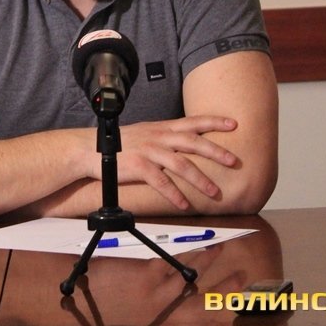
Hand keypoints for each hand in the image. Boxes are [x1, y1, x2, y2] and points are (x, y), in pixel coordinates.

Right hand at [97, 115, 238, 209]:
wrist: (91, 148)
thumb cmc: (119, 143)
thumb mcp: (146, 132)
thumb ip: (165, 136)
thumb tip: (185, 142)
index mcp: (162, 128)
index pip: (192, 121)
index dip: (214, 121)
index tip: (233, 123)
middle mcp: (158, 137)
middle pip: (193, 142)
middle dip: (216, 151)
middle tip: (234, 161)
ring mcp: (149, 151)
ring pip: (181, 164)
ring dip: (200, 179)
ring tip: (214, 192)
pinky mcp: (139, 167)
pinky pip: (161, 182)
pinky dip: (175, 194)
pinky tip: (185, 204)